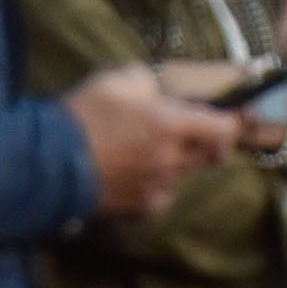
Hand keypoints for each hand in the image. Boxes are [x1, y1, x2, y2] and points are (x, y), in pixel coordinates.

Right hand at [66, 65, 244, 217]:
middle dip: (207, 142)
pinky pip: (163, 195)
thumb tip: (160, 91)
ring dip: (179, 162)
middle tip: (191, 130)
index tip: (232, 116)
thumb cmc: (87, 114)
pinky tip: (140, 173)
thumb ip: (150, 82)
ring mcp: (158, 187)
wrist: (53, 161)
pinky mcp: (142, 209)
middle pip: (210, 155)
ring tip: (152, 150)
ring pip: (184, 174)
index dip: (232, 122)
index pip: (224, 129)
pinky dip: (159, 184)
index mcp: (171, 125)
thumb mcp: (120, 79)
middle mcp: (171, 160)